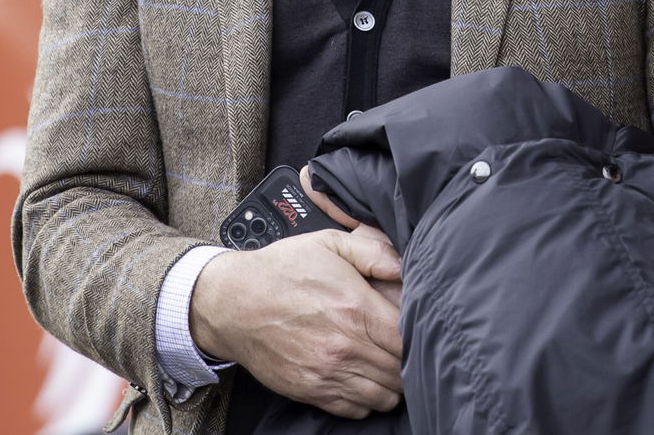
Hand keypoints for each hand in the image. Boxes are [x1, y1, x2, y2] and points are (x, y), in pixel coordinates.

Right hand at [190, 221, 404, 417]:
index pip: (408, 338)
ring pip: (383, 396)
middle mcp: (344, 347)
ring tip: (389, 364)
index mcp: (355, 309)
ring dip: (393, 383)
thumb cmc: (282, 270)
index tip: (419, 327)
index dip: (420, 335)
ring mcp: (326, 374)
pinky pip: (354, 410)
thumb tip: (405, 266)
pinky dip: (368, 400)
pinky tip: (366, 379)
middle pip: (400, 371)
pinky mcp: (310, 391)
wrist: (232, 303)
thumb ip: (374, 252)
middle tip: (406, 346)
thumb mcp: (329, 243)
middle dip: (410, 361)